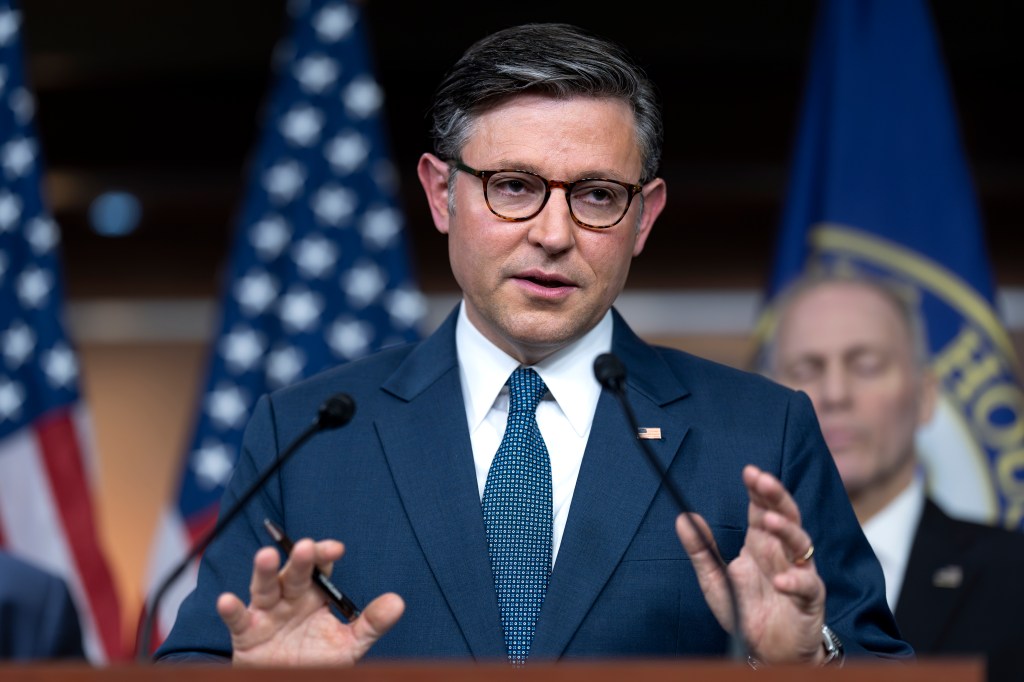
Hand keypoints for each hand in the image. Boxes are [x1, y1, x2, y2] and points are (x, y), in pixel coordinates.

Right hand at [216, 537, 404, 665]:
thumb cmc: (317, 661)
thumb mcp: (348, 645)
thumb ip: (370, 624)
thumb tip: (398, 602)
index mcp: (314, 595)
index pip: (320, 568)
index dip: (325, 555)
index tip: (336, 548)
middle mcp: (289, 598)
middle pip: (294, 574)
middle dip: (300, 561)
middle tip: (307, 547)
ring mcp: (266, 614)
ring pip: (264, 588)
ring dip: (264, 572)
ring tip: (266, 556)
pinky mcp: (247, 634)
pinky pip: (238, 619)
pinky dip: (231, 609)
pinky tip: (227, 600)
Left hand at [675, 464, 825, 663]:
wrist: (767, 652)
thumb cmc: (744, 611)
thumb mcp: (714, 579)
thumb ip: (700, 550)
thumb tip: (683, 517)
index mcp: (760, 544)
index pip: (762, 509)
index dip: (758, 490)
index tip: (748, 471)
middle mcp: (782, 554)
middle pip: (785, 517)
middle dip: (776, 497)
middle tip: (763, 480)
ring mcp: (799, 573)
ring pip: (801, 543)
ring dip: (786, 530)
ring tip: (768, 521)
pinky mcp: (809, 599)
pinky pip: (807, 585)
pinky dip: (795, 581)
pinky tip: (780, 581)